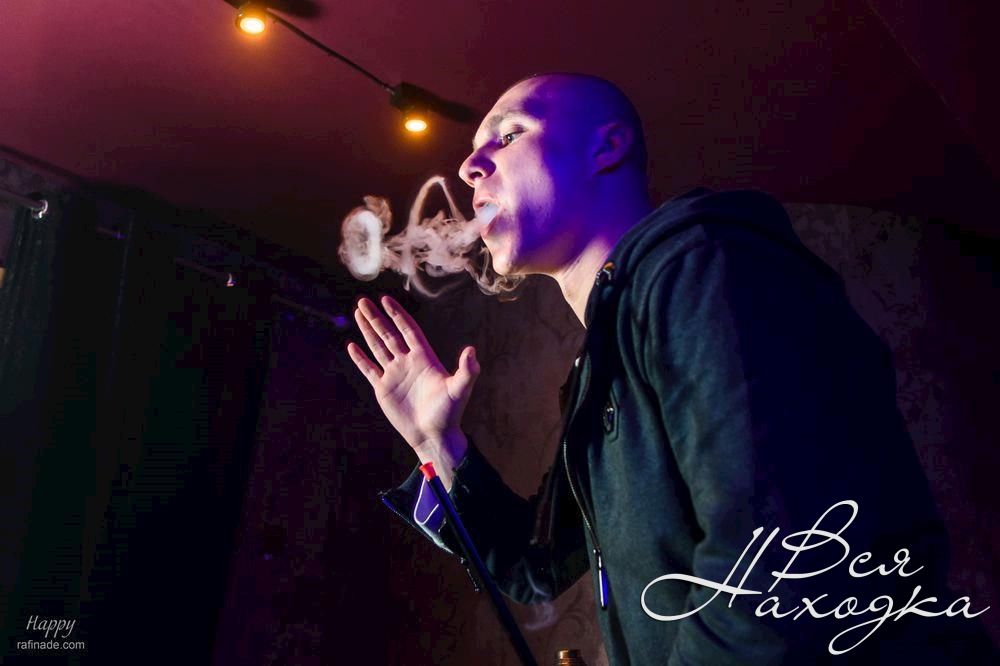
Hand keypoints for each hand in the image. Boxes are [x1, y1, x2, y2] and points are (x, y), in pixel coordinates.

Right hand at [347, 295, 478, 459]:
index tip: (386, 299)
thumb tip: (471, 350)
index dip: (397, 315)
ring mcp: (395, 375)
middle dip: (376, 318)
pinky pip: (369, 369)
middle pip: (389, 334)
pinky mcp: (384, 389)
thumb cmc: (449, 413)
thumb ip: (467, 370)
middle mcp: (408, 362)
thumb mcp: (459, 389)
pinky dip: (360, 358)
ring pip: (378, 347)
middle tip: (363, 301)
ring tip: (358, 313)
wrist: (433, 435)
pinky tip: (351, 346)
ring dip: (368, 331)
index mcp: (424, 358)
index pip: (408, 330)